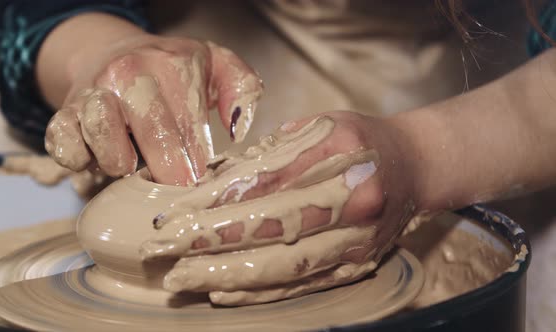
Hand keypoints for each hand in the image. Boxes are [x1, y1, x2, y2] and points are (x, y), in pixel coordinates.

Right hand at [44, 35, 262, 184]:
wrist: (115, 54)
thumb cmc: (172, 71)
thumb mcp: (216, 64)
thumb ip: (243, 87)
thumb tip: (238, 129)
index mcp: (171, 64)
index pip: (190, 125)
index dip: (198, 162)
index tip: (202, 181)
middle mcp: (128, 75)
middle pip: (154, 135)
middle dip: (170, 173)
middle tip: (176, 187)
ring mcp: (93, 94)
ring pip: (105, 140)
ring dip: (123, 165)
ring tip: (134, 165)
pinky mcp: (63, 114)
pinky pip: (64, 147)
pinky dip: (80, 161)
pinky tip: (99, 159)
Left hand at [141, 112, 419, 304]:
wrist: (416, 165)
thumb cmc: (359, 139)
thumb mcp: (316, 126)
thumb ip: (268, 154)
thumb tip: (211, 182)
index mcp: (339, 151)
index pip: (265, 182)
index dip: (215, 202)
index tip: (173, 215)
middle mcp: (353, 198)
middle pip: (272, 228)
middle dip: (210, 243)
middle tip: (163, 252)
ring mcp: (360, 238)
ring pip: (285, 264)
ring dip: (228, 274)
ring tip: (183, 279)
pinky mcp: (360, 264)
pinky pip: (304, 284)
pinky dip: (261, 291)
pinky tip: (224, 292)